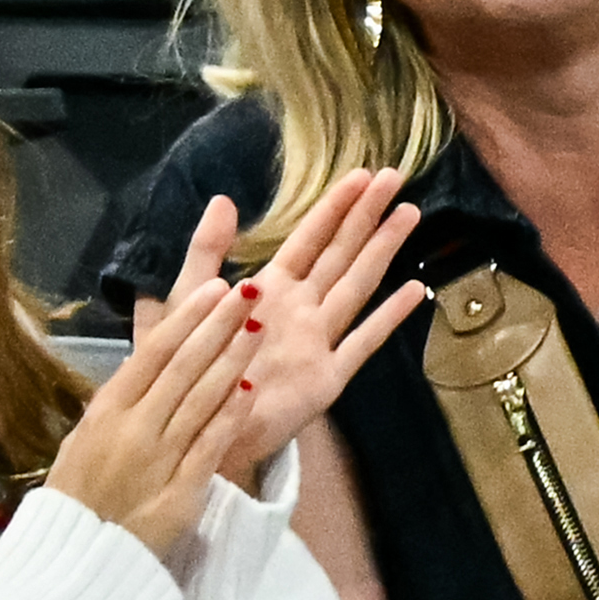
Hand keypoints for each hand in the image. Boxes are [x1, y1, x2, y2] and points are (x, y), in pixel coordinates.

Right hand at [45, 271, 261, 557]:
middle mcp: (135, 426)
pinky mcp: (182, 490)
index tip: (215, 287)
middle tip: (250, 291)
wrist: (80, 558)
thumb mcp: (84, 439)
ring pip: (203, 399)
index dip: (187, 318)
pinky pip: (211, 446)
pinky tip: (251, 389)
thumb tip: (144, 367)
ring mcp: (160, 457)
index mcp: (107, 410)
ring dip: (234, 360)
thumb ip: (115, 405)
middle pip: (184, 367)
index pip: (153, 352)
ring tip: (259, 328)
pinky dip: (231, 416)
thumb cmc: (78, 495)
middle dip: (219, 326)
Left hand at [160, 177, 425, 485]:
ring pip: (357, 286)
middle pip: (340, 253)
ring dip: (382, 251)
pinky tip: (414, 293)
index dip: (333, 207)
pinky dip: (388, 319)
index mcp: (266, 288)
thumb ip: (204, 252)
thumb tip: (225, 200)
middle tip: (396, 178)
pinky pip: (362, 342)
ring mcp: (317, 340)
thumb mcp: (184, 299)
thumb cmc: (186, 363)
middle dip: (367, 216)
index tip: (361, 175)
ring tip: (409, 216)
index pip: (307, 238)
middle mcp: (299, 308)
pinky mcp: (327, 377)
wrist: (191, 424)